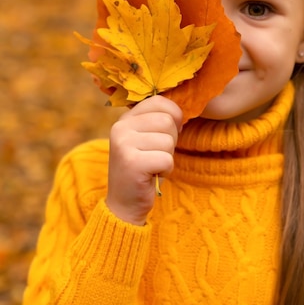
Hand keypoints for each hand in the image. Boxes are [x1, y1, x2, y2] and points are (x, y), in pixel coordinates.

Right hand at [106, 96, 182, 224]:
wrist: (124, 203)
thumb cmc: (142, 170)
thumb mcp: (145, 140)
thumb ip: (157, 121)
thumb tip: (182, 111)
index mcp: (125, 119)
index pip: (158, 101)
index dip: (174, 116)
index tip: (169, 133)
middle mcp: (121, 128)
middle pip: (167, 121)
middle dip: (171, 141)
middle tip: (156, 156)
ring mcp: (124, 144)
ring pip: (168, 141)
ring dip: (167, 157)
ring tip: (152, 166)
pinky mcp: (132, 163)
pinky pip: (167, 159)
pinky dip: (166, 170)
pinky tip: (152, 176)